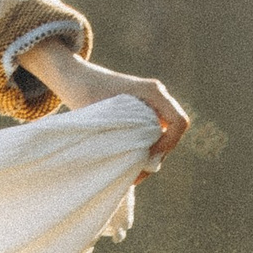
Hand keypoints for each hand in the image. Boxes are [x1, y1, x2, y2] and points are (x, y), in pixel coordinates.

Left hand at [20, 40, 188, 168]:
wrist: (75, 77)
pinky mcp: (141, 115)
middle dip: (156, 156)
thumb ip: (121, 136)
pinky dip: (142, 151)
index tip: (148, 157)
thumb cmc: (86, 89)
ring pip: (161, 138)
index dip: (169, 143)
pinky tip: (127, 165)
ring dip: (148, 156)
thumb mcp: (102, 114)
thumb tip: (136, 164)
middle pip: (171, 134)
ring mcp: (150, 107)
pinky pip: (150, 136)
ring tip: (130, 175)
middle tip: (135, 176)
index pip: (178, 122)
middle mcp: (157, 99)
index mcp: (153, 92)